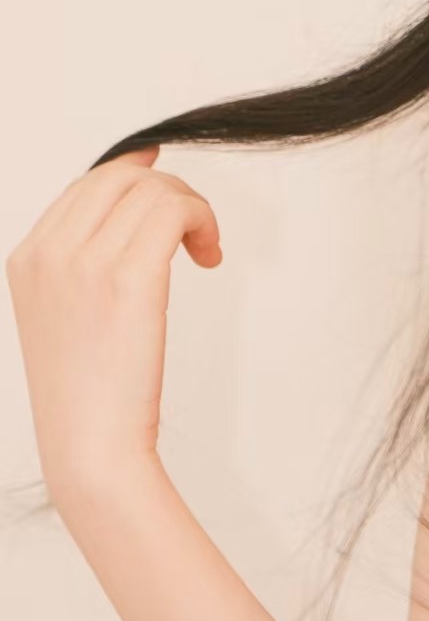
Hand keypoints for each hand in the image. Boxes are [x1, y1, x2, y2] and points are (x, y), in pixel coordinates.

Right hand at [5, 146, 222, 507]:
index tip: (167, 185)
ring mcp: (84, 261)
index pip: (86, 184)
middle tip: (192, 230)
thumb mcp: (66, 312)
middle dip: (168, 190)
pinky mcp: (128, 276)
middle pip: (121, 176)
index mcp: (28, 257)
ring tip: (204, 249)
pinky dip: (202, 220)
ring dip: (193, 208)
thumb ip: (84, 257)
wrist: (90, 446)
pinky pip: (175, 210)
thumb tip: (134, 197)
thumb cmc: (89, 389)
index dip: (135, 175)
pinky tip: (209, 254)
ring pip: (154, 188)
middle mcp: (50, 252)